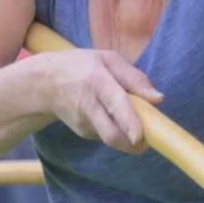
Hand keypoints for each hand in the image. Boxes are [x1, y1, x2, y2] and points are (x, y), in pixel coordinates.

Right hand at [44, 49, 163, 154]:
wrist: (44, 82)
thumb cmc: (82, 66)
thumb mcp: (108, 59)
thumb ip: (135, 78)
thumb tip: (158, 99)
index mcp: (97, 80)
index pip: (114, 103)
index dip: (128, 122)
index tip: (139, 137)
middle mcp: (88, 104)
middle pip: (111, 134)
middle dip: (133, 143)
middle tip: (147, 135)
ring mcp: (83, 122)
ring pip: (113, 136)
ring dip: (126, 131)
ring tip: (123, 111)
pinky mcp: (83, 132)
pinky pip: (107, 134)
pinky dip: (116, 128)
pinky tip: (106, 112)